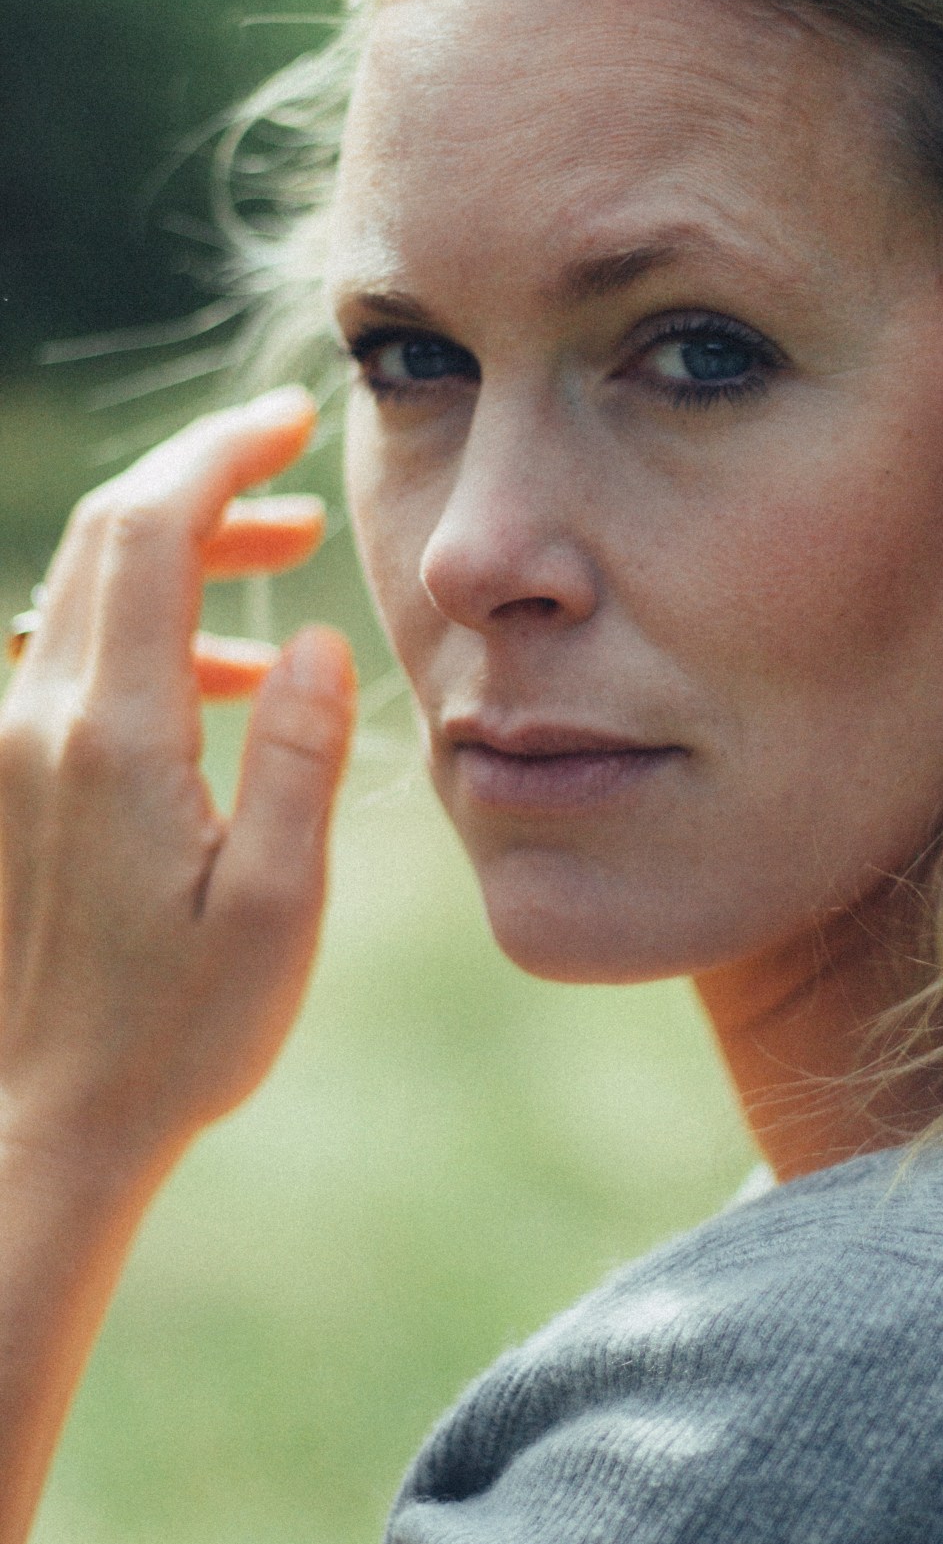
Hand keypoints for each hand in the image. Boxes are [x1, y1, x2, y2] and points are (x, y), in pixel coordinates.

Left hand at [0, 387, 356, 1173]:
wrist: (42, 1123)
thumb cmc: (175, 1034)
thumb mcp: (276, 906)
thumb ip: (296, 755)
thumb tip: (312, 635)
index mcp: (112, 737)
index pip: (147, 531)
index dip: (216, 453)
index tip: (288, 420)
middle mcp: (37, 720)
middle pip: (105, 536)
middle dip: (202, 484)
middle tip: (297, 484)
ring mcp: (8, 748)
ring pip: (82, 588)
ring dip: (179, 553)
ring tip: (281, 566)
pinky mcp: (6, 781)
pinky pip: (68, 653)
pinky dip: (145, 624)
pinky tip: (219, 681)